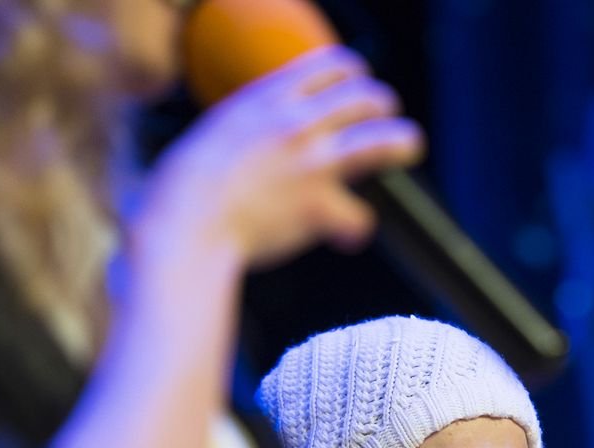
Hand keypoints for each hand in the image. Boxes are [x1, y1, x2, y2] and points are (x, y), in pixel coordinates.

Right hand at [131, 46, 424, 271]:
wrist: (184, 220)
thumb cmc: (186, 186)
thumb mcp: (219, 132)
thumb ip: (253, 126)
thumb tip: (262, 135)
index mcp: (269, 100)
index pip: (330, 65)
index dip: (353, 73)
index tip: (358, 83)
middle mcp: (296, 124)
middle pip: (365, 96)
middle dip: (383, 103)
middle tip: (387, 115)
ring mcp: (311, 163)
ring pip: (382, 140)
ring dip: (402, 141)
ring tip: (408, 145)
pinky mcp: (318, 206)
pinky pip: (358, 216)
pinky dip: (355, 228)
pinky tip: (347, 237)